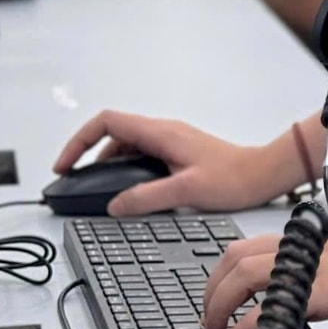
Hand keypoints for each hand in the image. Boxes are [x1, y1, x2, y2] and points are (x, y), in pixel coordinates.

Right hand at [51, 111, 279, 216]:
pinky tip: (126, 191)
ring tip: (96, 190)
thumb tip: (114, 205)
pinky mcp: (177, 152)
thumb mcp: (186, 191)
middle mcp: (163, 131)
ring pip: (126, 145)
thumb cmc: (233, 178)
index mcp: (160, 133)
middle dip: (87, 155)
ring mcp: (170, 141)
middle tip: (73, 181)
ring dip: (106, 164)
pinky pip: (141, 155)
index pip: (107, 122)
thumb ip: (147, 198)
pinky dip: (125, 169)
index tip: (64, 165)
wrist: (262, 173)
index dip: (79, 141)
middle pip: (112, 133)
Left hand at [202, 227, 327, 328]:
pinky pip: (269, 304)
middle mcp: (310, 244)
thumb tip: (298, 303)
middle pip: (236, 257)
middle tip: (208, 321)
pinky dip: (244, 326)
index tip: (217, 301)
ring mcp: (315, 263)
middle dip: (212, 290)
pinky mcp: (325, 288)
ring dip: (218, 306)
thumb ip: (322, 280)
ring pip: (243, 274)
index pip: (252, 246)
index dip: (224, 275)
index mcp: (316, 236)